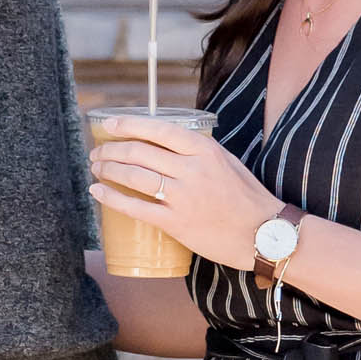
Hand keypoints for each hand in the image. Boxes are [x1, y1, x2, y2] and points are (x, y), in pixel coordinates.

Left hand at [88, 117, 274, 271]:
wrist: (264, 235)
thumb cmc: (247, 198)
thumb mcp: (227, 162)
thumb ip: (198, 152)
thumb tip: (166, 144)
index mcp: (204, 149)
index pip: (157, 129)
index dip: (127, 124)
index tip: (108, 125)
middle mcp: (191, 169)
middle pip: (139, 152)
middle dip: (111, 150)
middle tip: (98, 153)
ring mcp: (182, 197)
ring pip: (134, 176)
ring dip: (108, 170)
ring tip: (96, 169)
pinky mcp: (176, 223)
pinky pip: (135, 207)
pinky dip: (111, 198)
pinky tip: (98, 192)